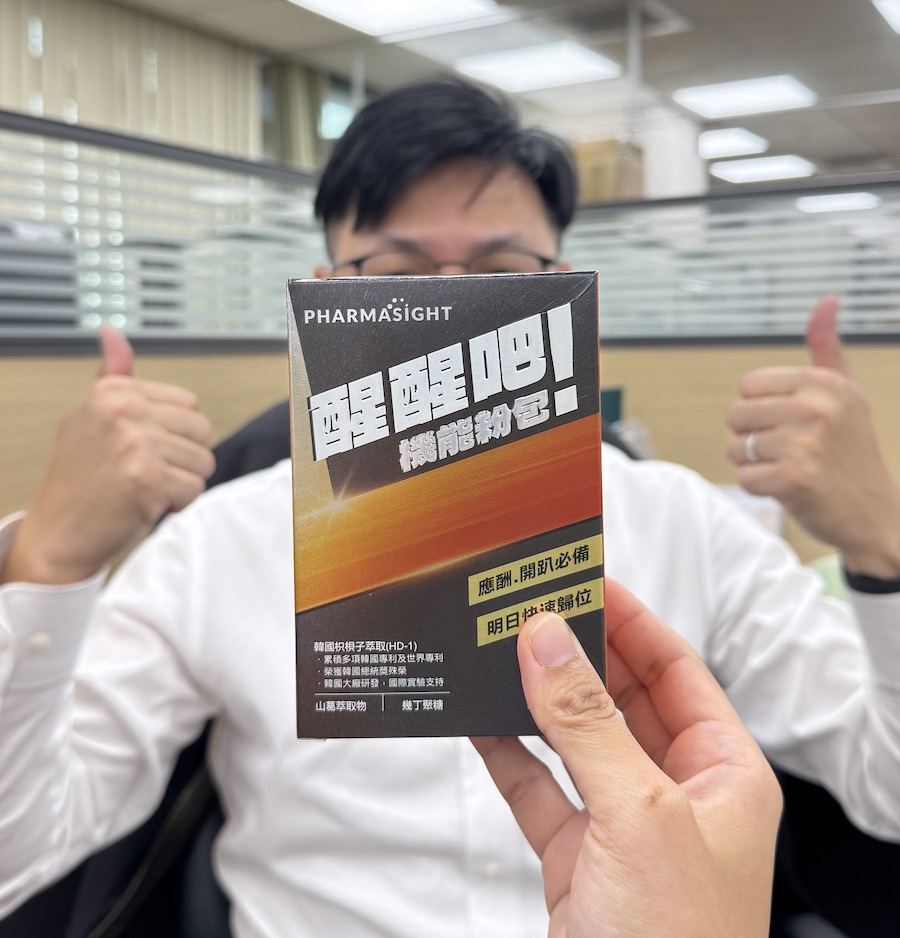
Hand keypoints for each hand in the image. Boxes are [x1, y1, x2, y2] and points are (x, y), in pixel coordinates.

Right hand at [0, 328, 214, 584]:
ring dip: (181, 483)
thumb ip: (115, 378)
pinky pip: (195, 489)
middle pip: (203, 431)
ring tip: (143, 489)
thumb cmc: (83, 478)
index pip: (190, 406)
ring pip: (203, 461)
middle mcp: (122, 410)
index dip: (174, 436)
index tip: (138, 451)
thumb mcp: (92, 416)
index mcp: (113, 391)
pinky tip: (144, 505)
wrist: (59, 532)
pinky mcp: (147, 477)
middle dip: (182, 459)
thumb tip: (112, 332)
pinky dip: (177, 505)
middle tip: (143, 474)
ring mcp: (135, 442)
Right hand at [472, 581, 780, 937]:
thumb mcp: (637, 815)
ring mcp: (622, 825)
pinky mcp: (576, 858)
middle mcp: (675, 792)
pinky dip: (508, 755)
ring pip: (574, 740)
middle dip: (575, 653)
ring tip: (497, 651)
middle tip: (527, 607)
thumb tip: (546, 639)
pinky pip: (538, 789)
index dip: (630, 620)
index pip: (674, 670)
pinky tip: (480, 721)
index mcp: (721, 773)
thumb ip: (586, 723)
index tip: (583, 579)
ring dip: (536, 699)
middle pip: (620, 697)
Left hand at [726, 296, 899, 576]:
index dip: (759, 409)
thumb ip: (827, 348)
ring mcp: (806, 443)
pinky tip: (788, 489)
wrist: (875, 513)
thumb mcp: (847, 392)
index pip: (748, 386)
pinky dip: (759, 487)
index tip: (790, 424)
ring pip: (736, 448)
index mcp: (824, 382)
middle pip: (735, 415)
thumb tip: (825, 299)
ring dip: (754, 464)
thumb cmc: (851, 450)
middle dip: (752, 437)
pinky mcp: (795, 478)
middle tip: (788, 451)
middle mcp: (817, 407)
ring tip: (788, 468)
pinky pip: (744, 477)